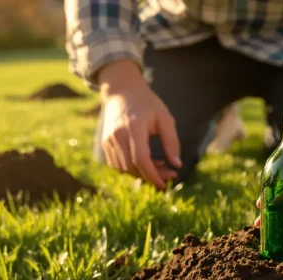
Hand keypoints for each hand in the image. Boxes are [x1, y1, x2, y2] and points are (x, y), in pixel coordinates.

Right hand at [97, 60, 182, 189]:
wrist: (121, 91)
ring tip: (158, 164)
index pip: (141, 159)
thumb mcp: (164, 118)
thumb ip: (171, 142)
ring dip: (141, 173)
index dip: (153, 175)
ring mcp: (108, 140)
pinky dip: (131, 169)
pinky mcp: (105, 144)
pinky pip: (117, 165)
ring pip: (124, 169)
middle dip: (151, 175)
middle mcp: (117, 135)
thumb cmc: (147, 104)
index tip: (164, 184)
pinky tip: (145, 162)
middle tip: (169, 173)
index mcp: (134, 127)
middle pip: (132, 167)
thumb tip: (177, 165)